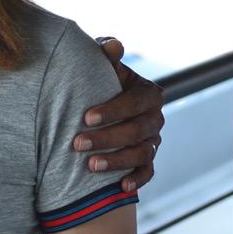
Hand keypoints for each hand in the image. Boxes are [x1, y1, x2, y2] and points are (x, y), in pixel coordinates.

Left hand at [73, 37, 164, 191]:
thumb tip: (114, 45)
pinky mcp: (148, 159)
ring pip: (142, 153)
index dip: (114, 109)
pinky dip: (137, 179)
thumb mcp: (101, 65)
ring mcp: (153, 140)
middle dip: (107, 138)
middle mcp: (155, 117)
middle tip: (77, 144)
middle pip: (138, 131)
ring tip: (90, 166)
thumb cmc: (98, 79)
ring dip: (117, 161)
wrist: (98, 103)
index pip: (137, 101)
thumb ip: (105, 53)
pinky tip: (121, 187)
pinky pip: (149, 172)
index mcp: (148, 93)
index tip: (86, 117)